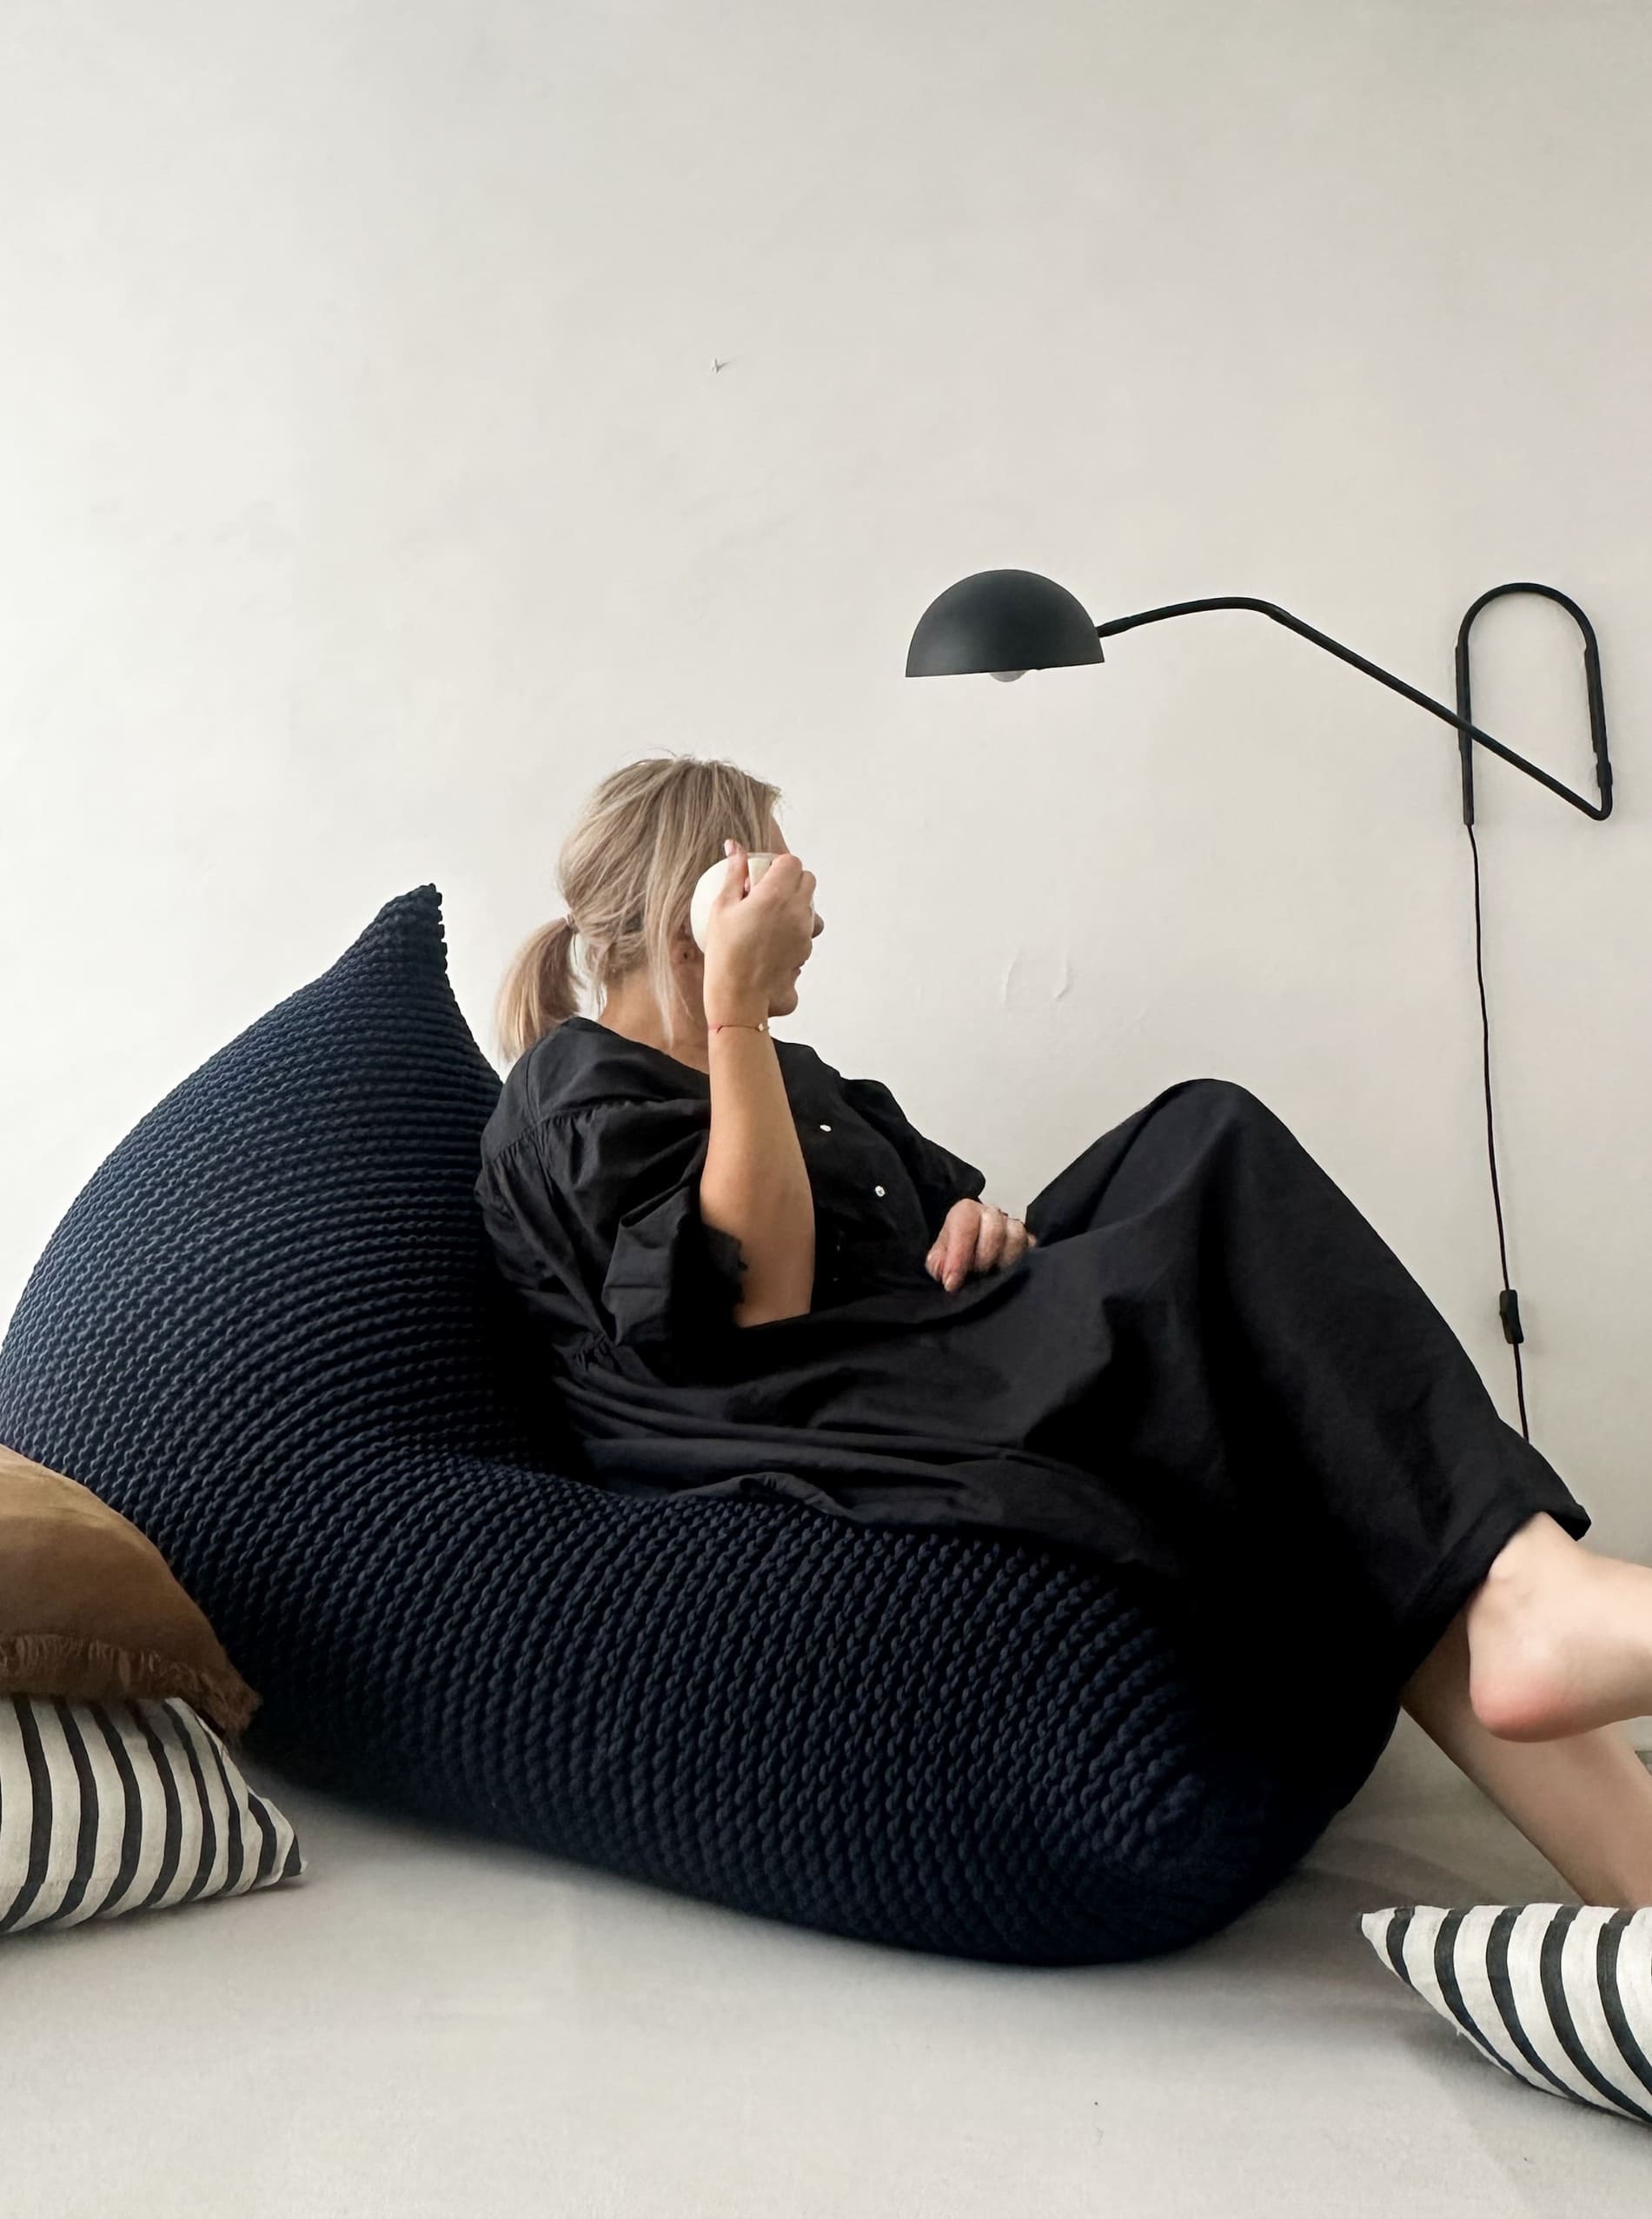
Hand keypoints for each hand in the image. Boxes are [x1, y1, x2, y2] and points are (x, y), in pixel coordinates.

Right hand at [702, 842, 817, 1025]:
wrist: (738, 994)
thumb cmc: (724, 951)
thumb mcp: (722, 907)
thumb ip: (734, 873)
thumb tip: (734, 846)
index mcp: (775, 895)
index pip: (793, 862)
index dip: (780, 863)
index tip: (764, 873)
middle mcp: (796, 911)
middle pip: (808, 880)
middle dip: (792, 880)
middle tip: (768, 891)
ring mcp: (804, 932)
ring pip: (810, 906)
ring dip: (795, 904)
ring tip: (770, 917)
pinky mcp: (805, 950)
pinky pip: (806, 929)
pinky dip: (794, 927)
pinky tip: (772, 938)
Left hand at [925, 1199, 1035, 1293]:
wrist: (970, 1255)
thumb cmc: (953, 1254)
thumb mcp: (938, 1259)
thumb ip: (938, 1264)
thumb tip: (947, 1276)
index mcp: (966, 1212)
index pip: (965, 1224)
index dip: (959, 1255)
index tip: (952, 1282)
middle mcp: (992, 1214)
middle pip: (994, 1229)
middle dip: (983, 1259)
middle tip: (975, 1277)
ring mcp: (1013, 1226)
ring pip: (1017, 1237)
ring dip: (1004, 1262)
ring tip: (993, 1277)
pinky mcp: (1030, 1241)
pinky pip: (1032, 1250)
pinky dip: (1021, 1265)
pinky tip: (1008, 1277)